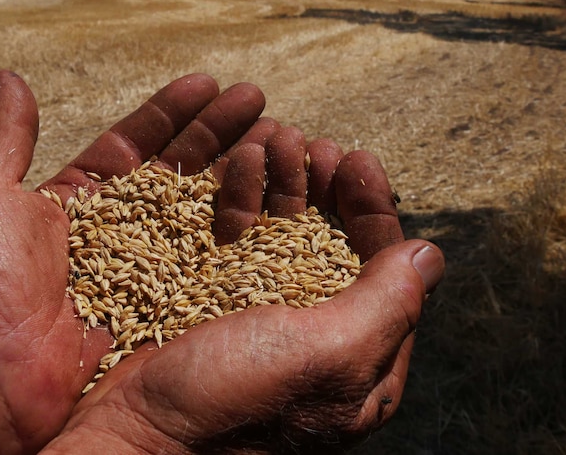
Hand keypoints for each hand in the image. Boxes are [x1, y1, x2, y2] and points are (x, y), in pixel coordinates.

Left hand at [0, 71, 273, 453]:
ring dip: (237, 171)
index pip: (134, 144)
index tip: (208, 83)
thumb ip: (5, 138)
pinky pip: (209, 263)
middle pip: (178, 171)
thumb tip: (7, 77)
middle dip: (218, 132)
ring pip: (202, 211)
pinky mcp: (166, 307)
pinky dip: (240, 231)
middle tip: (256, 100)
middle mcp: (118, 232)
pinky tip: (270, 202)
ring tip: (273, 136)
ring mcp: (146, 271)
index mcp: (78, 200)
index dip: (171, 112)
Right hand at [40, 127, 444, 451]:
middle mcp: (315, 341)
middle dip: (327, 189)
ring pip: (284, 235)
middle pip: (335, 246)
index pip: (388, 275)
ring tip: (274, 140)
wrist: (133, 434)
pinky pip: (236, 241)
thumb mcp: (329, 354)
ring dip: (285, 182)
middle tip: (314, 145)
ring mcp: (260, 321)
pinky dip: (240, 199)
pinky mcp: (211, 305)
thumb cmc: (236, 402)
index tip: (358, 160)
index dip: (375, 212)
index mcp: (361, 365)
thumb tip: (432, 255)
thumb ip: (388, 304)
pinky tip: (238, 164)